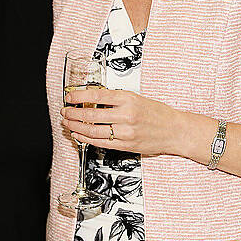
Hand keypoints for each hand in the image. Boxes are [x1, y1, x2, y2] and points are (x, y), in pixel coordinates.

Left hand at [61, 88, 182, 156]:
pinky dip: (86, 138)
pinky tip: (79, 134)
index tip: (69, 96)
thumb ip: (116, 99)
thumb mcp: (137, 98)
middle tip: (65, 111)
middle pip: (91, 114)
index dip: (79, 96)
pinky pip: (100, 143)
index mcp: (128, 99)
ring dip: (76, 126)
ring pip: (93, 130)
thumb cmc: (158, 114)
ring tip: (68, 123)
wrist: (175, 130)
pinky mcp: (125, 145)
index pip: (97, 95)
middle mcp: (126, 115)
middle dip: (73, 113)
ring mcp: (125, 132)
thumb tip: (93, 99)